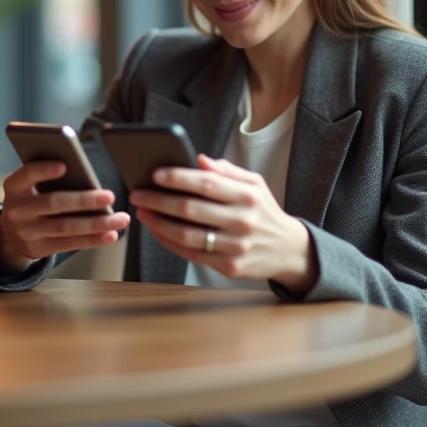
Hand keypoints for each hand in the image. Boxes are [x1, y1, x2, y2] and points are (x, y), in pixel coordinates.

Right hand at [0, 161, 129, 274]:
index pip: (26, 175)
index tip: (65, 166)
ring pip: (66, 227)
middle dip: (84, 200)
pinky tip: (111, 235)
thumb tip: (84, 174)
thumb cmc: (31, 199)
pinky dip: (93, 240)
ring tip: (120, 219)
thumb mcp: (30, 186)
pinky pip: (70, 244)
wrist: (11, 234)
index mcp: (14, 187)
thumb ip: (49, 179)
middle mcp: (17, 210)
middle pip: (54, 203)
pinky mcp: (39, 249)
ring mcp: (27, 232)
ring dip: (96, 223)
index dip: (43, 171)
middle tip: (110, 196)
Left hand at [128, 155, 317, 294]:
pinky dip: (170, 242)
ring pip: (187, 235)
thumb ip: (227, 171)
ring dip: (159, 223)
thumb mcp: (255, 185)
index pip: (206, 183)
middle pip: (190, 209)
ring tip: (143, 212)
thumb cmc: (264, 212)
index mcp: (247, 196)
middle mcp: (242, 221)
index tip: (155, 174)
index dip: (178, 178)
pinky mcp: (229, 267)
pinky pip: (191, 254)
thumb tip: (199, 160)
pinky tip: (158, 230)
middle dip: (158, 200)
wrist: (289, 250)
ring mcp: (235, 247)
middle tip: (138, 194)